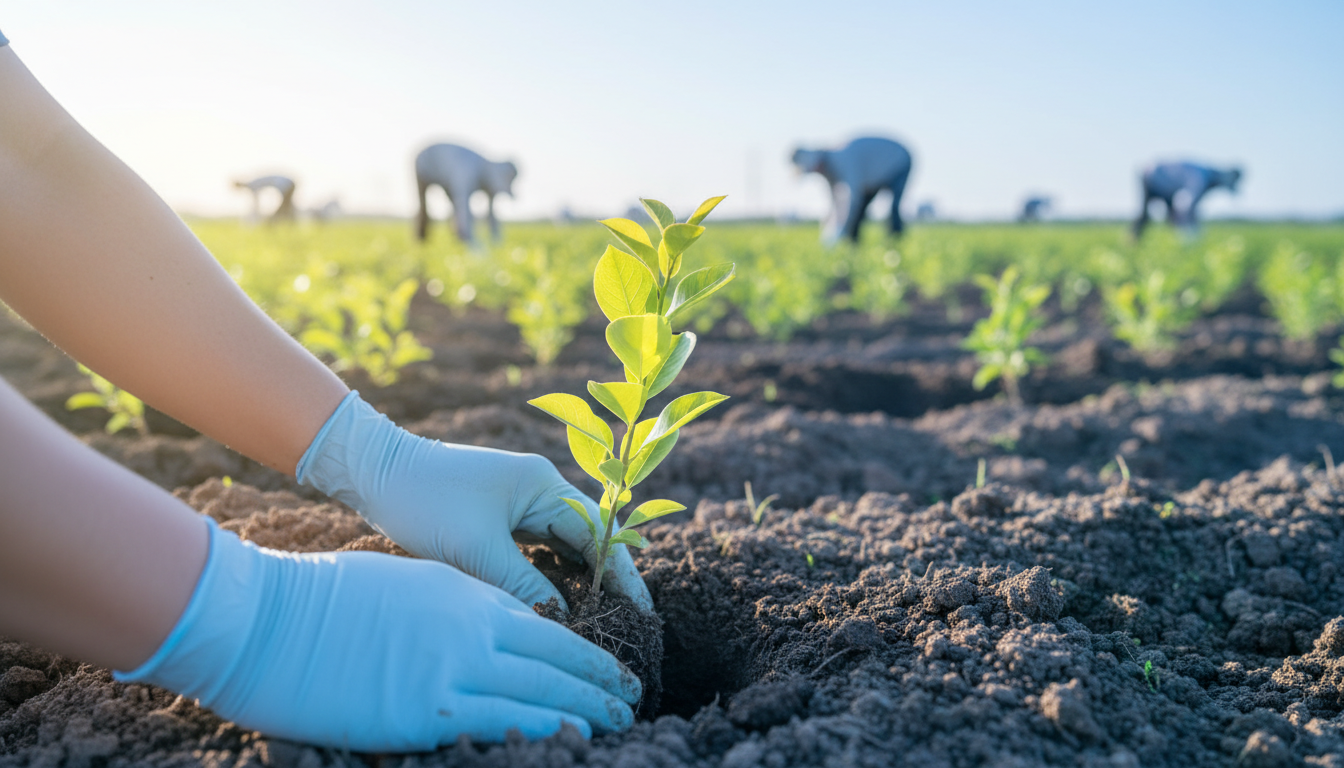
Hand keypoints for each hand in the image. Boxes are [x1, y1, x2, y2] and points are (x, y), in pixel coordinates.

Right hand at [116, 519, 639, 749]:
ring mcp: (453, 666)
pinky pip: (506, 719)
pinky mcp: (429, 709)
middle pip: (557, 654)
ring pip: (544, 688)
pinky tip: (576, 736)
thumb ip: (450, 607)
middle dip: (600, 678)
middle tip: (632, 696)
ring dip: (590, 706)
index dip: (580, 648)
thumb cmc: (320, 600)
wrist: (267, 615)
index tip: (603, 665)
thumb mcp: (403, 586)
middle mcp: (472, 625)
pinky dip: (549, 727)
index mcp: (463, 594)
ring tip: (622, 720)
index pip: (541, 623)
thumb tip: (481, 629)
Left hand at [296, 391, 652, 611]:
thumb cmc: (423, 501)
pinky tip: (561, 604)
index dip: (621, 575)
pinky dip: (553, 577)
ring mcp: (522, 502)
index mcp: (544, 485)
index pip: (599, 533)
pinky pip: (540, 551)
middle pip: (589, 540)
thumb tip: (565, 620)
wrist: (371, 471)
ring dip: (582, 581)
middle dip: (608, 581)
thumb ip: (524, 585)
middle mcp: (541, 490)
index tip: (640, 613)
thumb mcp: (475, 550)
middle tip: (628, 624)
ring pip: (566, 548)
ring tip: (601, 621)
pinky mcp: (501, 517)